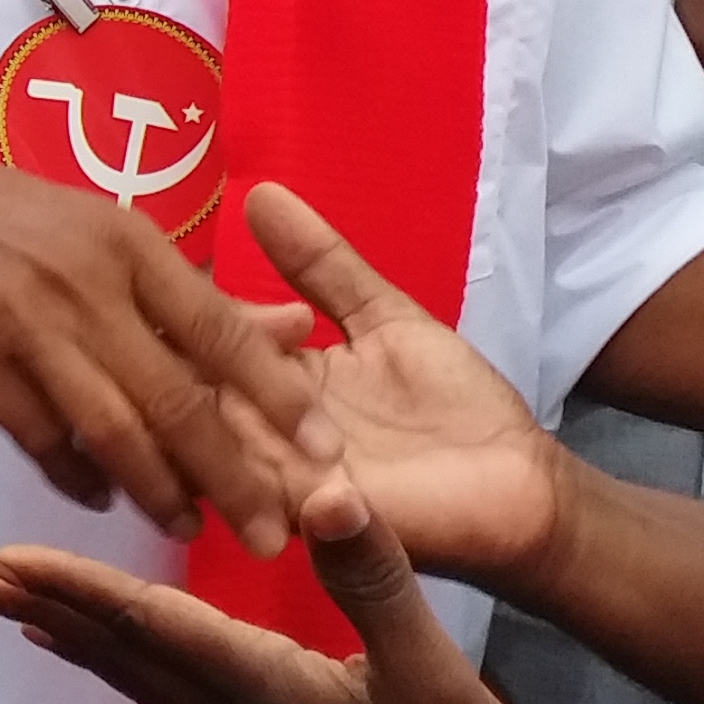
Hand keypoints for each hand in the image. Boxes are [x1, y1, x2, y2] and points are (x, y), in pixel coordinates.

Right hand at [0, 151, 331, 551]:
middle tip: (270, 532)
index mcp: (129, 246)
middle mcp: (83, 286)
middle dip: (227, 472)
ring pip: (106, 426)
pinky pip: (37, 435)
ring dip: (154, 487)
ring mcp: (23, 326)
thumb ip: (200, 296)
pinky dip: (74, 472)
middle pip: (170, 395)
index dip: (276, 393)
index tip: (326, 450)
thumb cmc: (23, 221)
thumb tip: (299, 331)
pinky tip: (102, 493)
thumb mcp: (114, 233)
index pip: (219, 328)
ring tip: (190, 525)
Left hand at [0, 479, 563, 703]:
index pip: (149, 623)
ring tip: (37, 628)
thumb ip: (378, 580)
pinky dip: (157, 694)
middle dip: (56, 614)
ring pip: (157, 691)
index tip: (3, 560)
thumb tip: (323, 488)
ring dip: (94, 652)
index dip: (75, 585)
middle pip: (131, 657)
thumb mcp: (434, 675)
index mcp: (264, 688)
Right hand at [234, 185, 571, 590]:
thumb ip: (322, 265)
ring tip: (273, 392)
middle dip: (201, 363)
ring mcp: (268, 471)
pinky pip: (243, 490)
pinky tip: (283, 438)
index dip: (221, 319)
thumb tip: (259, 190)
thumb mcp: (382, 316)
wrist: (517, 481)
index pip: (203, 338)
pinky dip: (247, 465)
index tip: (294, 321)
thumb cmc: (453, 402)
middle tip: (272, 353)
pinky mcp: (297, 513)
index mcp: (268, 374)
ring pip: (197, 439)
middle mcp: (254, 423)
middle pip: (185, 388)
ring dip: (218, 413)